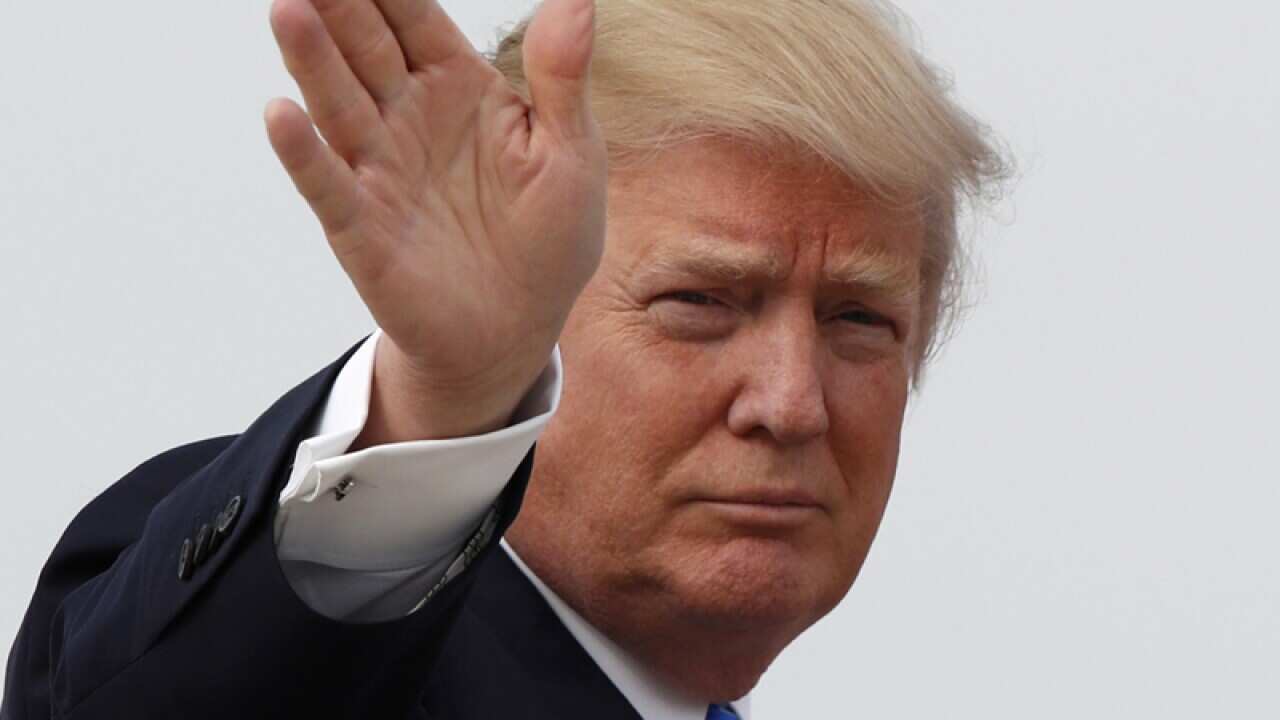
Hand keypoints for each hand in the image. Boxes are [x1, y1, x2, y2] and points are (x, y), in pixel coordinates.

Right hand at [265, 0, 605, 440]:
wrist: (516, 329)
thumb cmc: (547, 238)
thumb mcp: (572, 155)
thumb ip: (563, 79)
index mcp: (457, 87)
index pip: (414, 18)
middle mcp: (406, 116)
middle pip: (366, 47)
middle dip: (341, 4)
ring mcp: (378, 168)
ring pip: (340, 103)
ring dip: (313, 59)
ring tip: (289, 10)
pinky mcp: (361, 227)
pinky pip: (329, 185)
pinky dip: (305, 154)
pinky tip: (282, 116)